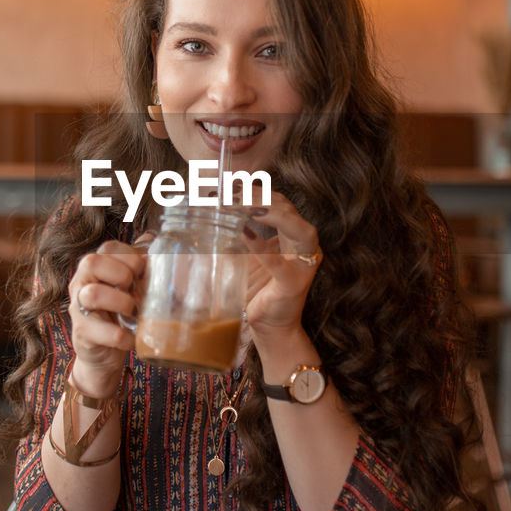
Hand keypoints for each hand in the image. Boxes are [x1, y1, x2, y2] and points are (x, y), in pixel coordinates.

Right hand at [68, 240, 145, 395]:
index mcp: (93, 269)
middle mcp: (81, 284)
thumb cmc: (118, 316)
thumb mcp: (127, 289)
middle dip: (120, 273)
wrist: (102, 356)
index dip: (129, 256)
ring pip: (92, 294)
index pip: (107, 248)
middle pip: (91, 263)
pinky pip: (100, 331)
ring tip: (134, 313)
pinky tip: (132, 338)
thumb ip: (137, 268)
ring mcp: (78, 309)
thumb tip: (156, 240)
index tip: (142, 270)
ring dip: (121, 302)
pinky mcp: (82, 334)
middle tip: (134, 289)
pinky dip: (121, 336)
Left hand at [242, 194, 322, 337]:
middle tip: (230, 193)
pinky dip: (262, 249)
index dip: (255, 190)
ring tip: (242, 206)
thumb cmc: (256, 289)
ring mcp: (303, 265)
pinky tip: (245, 235)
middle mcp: (303, 245)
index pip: (278, 202)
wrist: (268, 327)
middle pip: (287, 208)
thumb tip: (208, 208)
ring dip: (269, 213)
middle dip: (259, 197)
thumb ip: (237, 233)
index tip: (229, 183)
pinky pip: (280, 263)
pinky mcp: (295, 284)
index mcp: (292, 235)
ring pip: (296, 228)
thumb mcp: (245, 255)